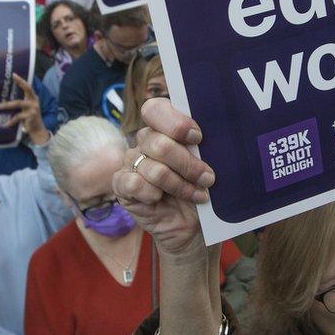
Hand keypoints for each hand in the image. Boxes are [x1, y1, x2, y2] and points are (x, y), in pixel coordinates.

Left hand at [0, 74, 48, 144]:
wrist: (38, 130)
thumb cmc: (29, 118)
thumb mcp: (26, 109)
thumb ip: (20, 103)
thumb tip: (4, 98)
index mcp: (33, 98)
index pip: (28, 86)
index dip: (21, 80)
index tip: (13, 74)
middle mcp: (34, 101)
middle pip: (27, 89)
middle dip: (19, 83)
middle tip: (11, 79)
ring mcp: (33, 108)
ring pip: (18, 103)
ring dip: (7, 104)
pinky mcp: (31, 116)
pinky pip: (17, 117)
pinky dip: (10, 121)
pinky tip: (5, 124)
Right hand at [112, 98, 214, 256]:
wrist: (192, 225)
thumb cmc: (201, 189)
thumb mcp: (208, 163)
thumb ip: (202, 146)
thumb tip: (211, 135)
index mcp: (164, 128)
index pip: (155, 109)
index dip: (175, 123)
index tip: (197, 138)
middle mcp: (145, 142)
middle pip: (159, 143)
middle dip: (187, 165)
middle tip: (207, 178)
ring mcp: (132, 163)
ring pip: (153, 169)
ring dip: (179, 185)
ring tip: (196, 194)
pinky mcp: (122, 185)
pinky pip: (133, 183)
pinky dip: (152, 194)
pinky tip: (161, 200)